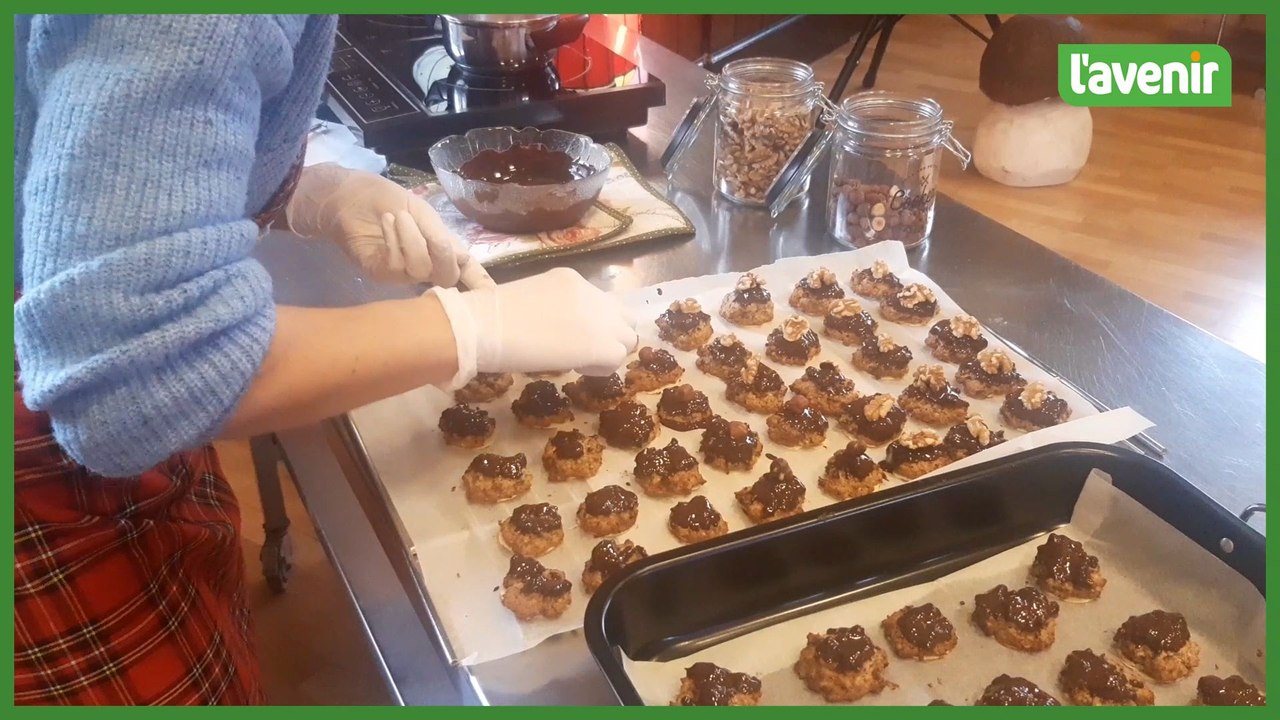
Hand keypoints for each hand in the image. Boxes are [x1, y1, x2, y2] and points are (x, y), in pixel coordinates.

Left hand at [285, 163, 491, 287]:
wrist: (347, 196)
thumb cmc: (385, 199)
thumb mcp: (422, 213)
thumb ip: (441, 237)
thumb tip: (464, 259)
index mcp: (441, 248)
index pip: (466, 270)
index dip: (480, 283)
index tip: (493, 295)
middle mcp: (426, 264)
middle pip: (447, 277)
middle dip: (443, 254)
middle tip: (432, 234)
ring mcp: (404, 273)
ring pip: (422, 270)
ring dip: (413, 241)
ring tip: (399, 218)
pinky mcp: (382, 274)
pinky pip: (398, 266)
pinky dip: (395, 241)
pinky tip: (387, 224)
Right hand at [433, 268, 637, 380]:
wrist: (486, 326)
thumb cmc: (492, 316)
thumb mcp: (531, 299)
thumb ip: (553, 308)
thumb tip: (556, 328)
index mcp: (571, 279)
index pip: (600, 302)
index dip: (591, 322)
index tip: (570, 335)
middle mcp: (592, 293)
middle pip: (622, 316)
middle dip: (610, 334)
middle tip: (584, 350)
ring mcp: (601, 318)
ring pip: (627, 338)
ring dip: (608, 351)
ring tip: (580, 360)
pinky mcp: (603, 344)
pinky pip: (616, 359)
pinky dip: (600, 368)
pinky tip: (577, 368)